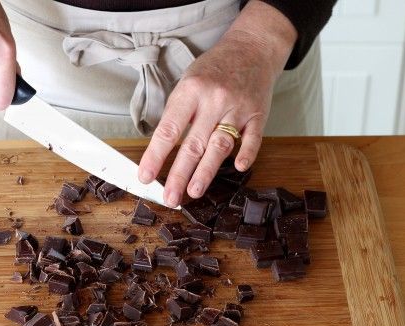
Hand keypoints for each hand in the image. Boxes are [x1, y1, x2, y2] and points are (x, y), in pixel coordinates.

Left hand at [137, 0, 296, 207]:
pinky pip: (253, 139)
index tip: (145, 176)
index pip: (168, 130)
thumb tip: (162, 149)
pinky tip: (239, 168)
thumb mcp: (187, 81)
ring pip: (220, 146)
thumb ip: (178, 113)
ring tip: (194, 192)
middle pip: (193, 144)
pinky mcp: (258, 115)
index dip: (155, 156)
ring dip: (206, 172)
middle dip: (179, 175)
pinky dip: (247, 154)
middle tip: (170, 198)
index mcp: (190, 91)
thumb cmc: (214, 69)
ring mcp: (238, 108)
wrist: (252, 49)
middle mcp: (214, 100)